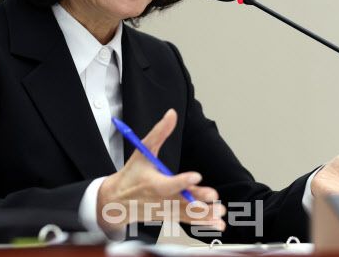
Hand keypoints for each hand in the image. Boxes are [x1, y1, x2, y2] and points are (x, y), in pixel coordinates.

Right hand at [97, 109, 225, 233]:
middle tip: (214, 196)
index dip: (182, 181)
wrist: (117, 201)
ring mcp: (167, 210)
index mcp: (154, 183)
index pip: (169, 184)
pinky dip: (203, 223)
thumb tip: (172, 113)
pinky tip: (218, 225)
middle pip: (182, 201)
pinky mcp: (170, 216)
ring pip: (188, 214)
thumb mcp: (142, 151)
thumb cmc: (131, 174)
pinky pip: (188, 221)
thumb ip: (159, 132)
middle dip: (198, 199)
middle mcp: (161, 200)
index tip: (196, 176)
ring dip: (205, 214)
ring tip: (221, 212)